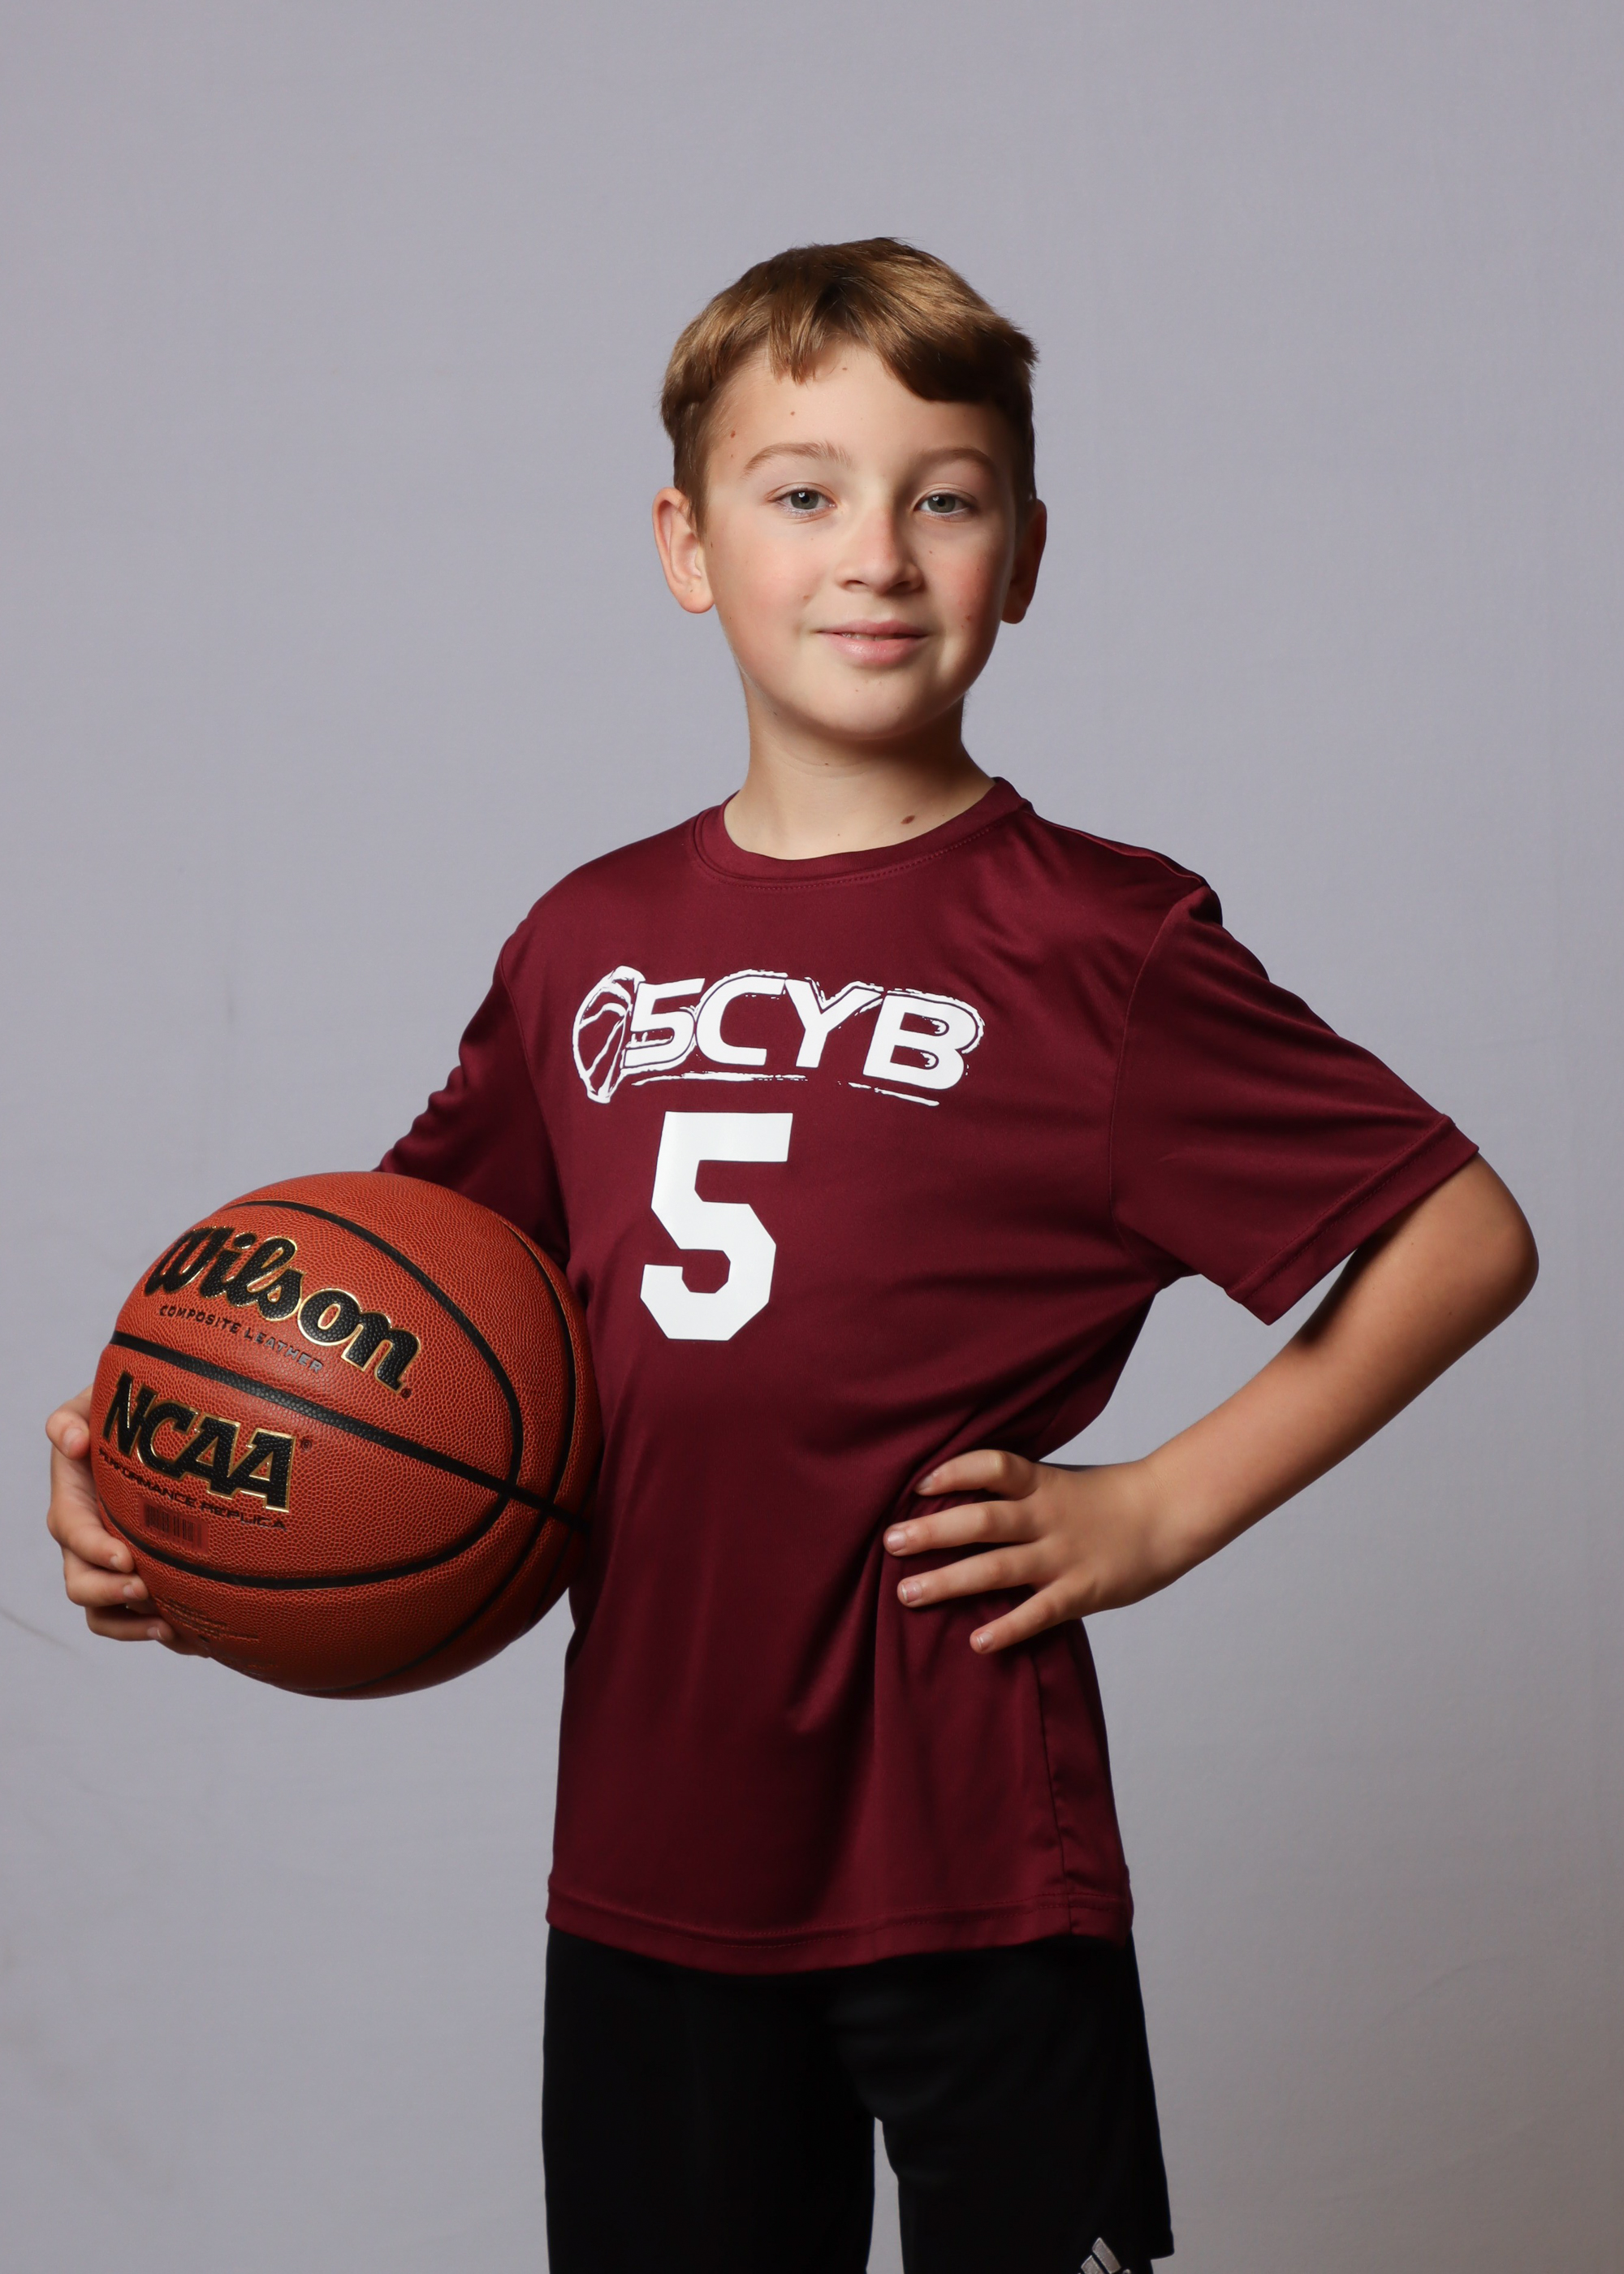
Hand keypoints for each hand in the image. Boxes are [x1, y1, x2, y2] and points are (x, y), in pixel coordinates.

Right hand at [45, 1388, 201, 1648]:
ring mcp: (112, 1562)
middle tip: (146, 1590)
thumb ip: (75, 1413)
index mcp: (75, 1497)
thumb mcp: (100, 1401)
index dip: (93, 1549)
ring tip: (169, 1626)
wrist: (170, 1430)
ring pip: (104, 1611)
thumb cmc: (129, 1411)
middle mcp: (88, 1536)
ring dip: (131, 1624)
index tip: (126, 1556)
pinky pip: (139, 1618)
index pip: (71, 1531)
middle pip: (80, 1582)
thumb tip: (69, 1440)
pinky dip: (161, 1632)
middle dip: (109, 1592)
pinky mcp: (141, 1577)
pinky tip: (196, 1641)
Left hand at [884, 1450, 1192, 1654]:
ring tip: (908, 1593)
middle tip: (890, 1543)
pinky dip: (1008, 1627)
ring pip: (998, 1567)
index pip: (992, 1466)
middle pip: (981, 1519)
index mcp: (1042, 1484)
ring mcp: (1064, 1555)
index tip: (917, 1485)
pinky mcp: (1083, 1591)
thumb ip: (1020, 1493)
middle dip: (932, 1532)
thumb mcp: (1062, 1483)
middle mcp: (1047, 1517)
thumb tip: (962, 1499)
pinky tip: (978, 1643)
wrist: (1171, 1514)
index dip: (954, 1472)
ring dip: (949, 1581)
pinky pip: (1039, 1612)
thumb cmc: (1110, 1500)